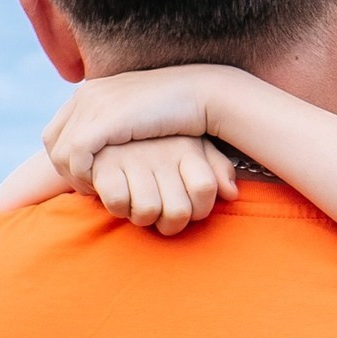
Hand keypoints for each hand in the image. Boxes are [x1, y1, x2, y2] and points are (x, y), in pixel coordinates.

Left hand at [43, 68, 217, 188]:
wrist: (201, 95)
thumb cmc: (177, 113)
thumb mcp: (136, 117)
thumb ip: (114, 126)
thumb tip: (99, 146)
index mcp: (91, 91)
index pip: (56, 132)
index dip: (66, 160)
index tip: (90, 178)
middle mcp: (86, 93)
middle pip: (52, 142)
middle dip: (66, 170)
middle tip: (90, 188)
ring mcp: (94, 104)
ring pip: (60, 152)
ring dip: (75, 177)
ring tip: (98, 189)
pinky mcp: (105, 119)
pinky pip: (75, 155)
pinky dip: (83, 175)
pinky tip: (102, 185)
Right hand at [90, 137, 238, 234]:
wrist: (109, 113)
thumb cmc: (157, 140)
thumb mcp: (193, 146)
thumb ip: (216, 169)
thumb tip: (231, 193)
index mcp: (187, 147)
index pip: (206, 188)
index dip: (200, 210)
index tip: (190, 209)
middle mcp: (162, 151)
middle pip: (178, 211)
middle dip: (169, 224)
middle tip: (161, 214)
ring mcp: (133, 157)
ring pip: (148, 211)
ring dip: (141, 217)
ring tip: (138, 204)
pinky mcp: (105, 164)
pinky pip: (118, 202)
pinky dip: (118, 208)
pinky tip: (120, 197)